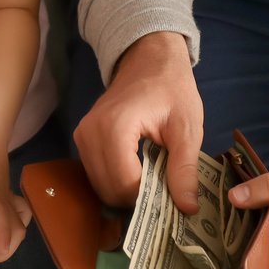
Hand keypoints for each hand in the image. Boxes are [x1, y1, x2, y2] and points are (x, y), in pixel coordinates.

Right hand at [73, 31, 203, 211]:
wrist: (149, 59)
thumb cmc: (172, 88)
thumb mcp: (187, 128)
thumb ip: (185, 169)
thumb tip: (187, 209)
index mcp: (115, 127)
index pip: (125, 184)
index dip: (151, 198)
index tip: (174, 198)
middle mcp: (89, 133)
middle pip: (110, 189)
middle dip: (139, 199)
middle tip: (167, 191)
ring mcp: (82, 136)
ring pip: (101, 186)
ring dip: (128, 192)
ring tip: (155, 180)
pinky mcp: (82, 139)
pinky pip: (97, 174)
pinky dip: (118, 182)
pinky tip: (141, 171)